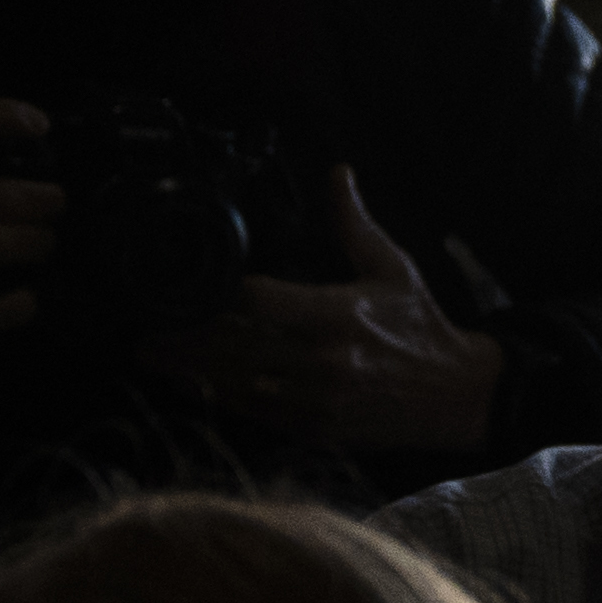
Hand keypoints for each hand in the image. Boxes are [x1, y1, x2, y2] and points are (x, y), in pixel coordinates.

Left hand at [153, 167, 507, 455]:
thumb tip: (339, 173)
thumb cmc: (421, 326)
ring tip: (154, 358)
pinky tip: (196, 385)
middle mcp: (322, 360)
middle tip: (144, 332)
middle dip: (185, 340)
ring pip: (238, 384)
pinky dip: (223, 398)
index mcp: (337, 314)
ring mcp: (317, 400)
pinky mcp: (317, 428)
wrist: (457, 395)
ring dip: (192, 371)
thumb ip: (354, 224)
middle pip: (234, 346)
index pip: (259, 301)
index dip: (215, 295)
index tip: (182, 288)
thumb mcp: (393, 267)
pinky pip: (258, 413)